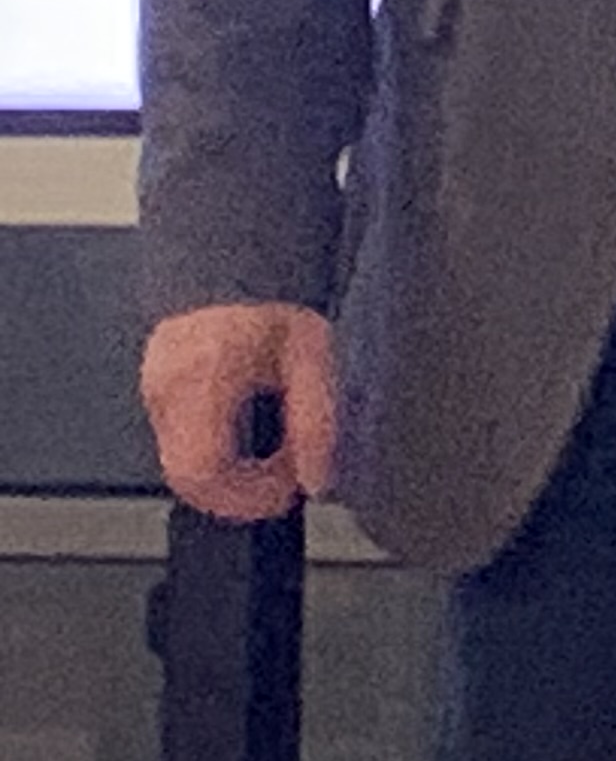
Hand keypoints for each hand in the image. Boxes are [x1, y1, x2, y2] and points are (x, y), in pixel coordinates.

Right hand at [141, 302, 336, 520]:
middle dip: (238, 494)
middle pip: (186, 477)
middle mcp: (168, 388)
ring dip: (227, 476)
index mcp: (206, 377)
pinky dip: (214, 454)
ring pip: (179, 465)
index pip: (202, 470)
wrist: (237, 263)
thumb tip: (316, 478)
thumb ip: (316, 421)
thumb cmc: (275, 303)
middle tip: (281, 483)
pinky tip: (248, 439)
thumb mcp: (314, 358)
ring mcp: (154, 390)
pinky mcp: (155, 392)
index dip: (243, 497)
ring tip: (272, 457)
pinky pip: (178, 443)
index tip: (283, 494)